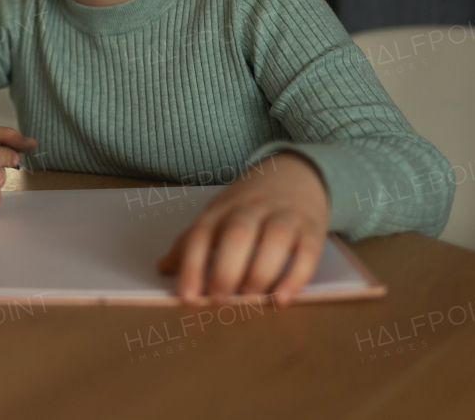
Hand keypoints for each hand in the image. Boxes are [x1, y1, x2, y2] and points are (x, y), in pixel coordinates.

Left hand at [157, 152, 329, 307]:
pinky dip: (296, 276)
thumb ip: (192, 242)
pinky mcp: (311, 228)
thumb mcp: (216, 215)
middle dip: (227, 269)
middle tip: (220, 300)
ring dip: (261, 272)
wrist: (296, 174)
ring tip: (250, 298)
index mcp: (221, 209)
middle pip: (238, 233)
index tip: (186, 297)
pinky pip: (308, 251)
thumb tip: (163, 268)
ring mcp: (284, 216)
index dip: (191, 265)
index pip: (202, 234)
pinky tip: (283, 298)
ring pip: (275, 239)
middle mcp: (251, 209)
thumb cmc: (248, 204)